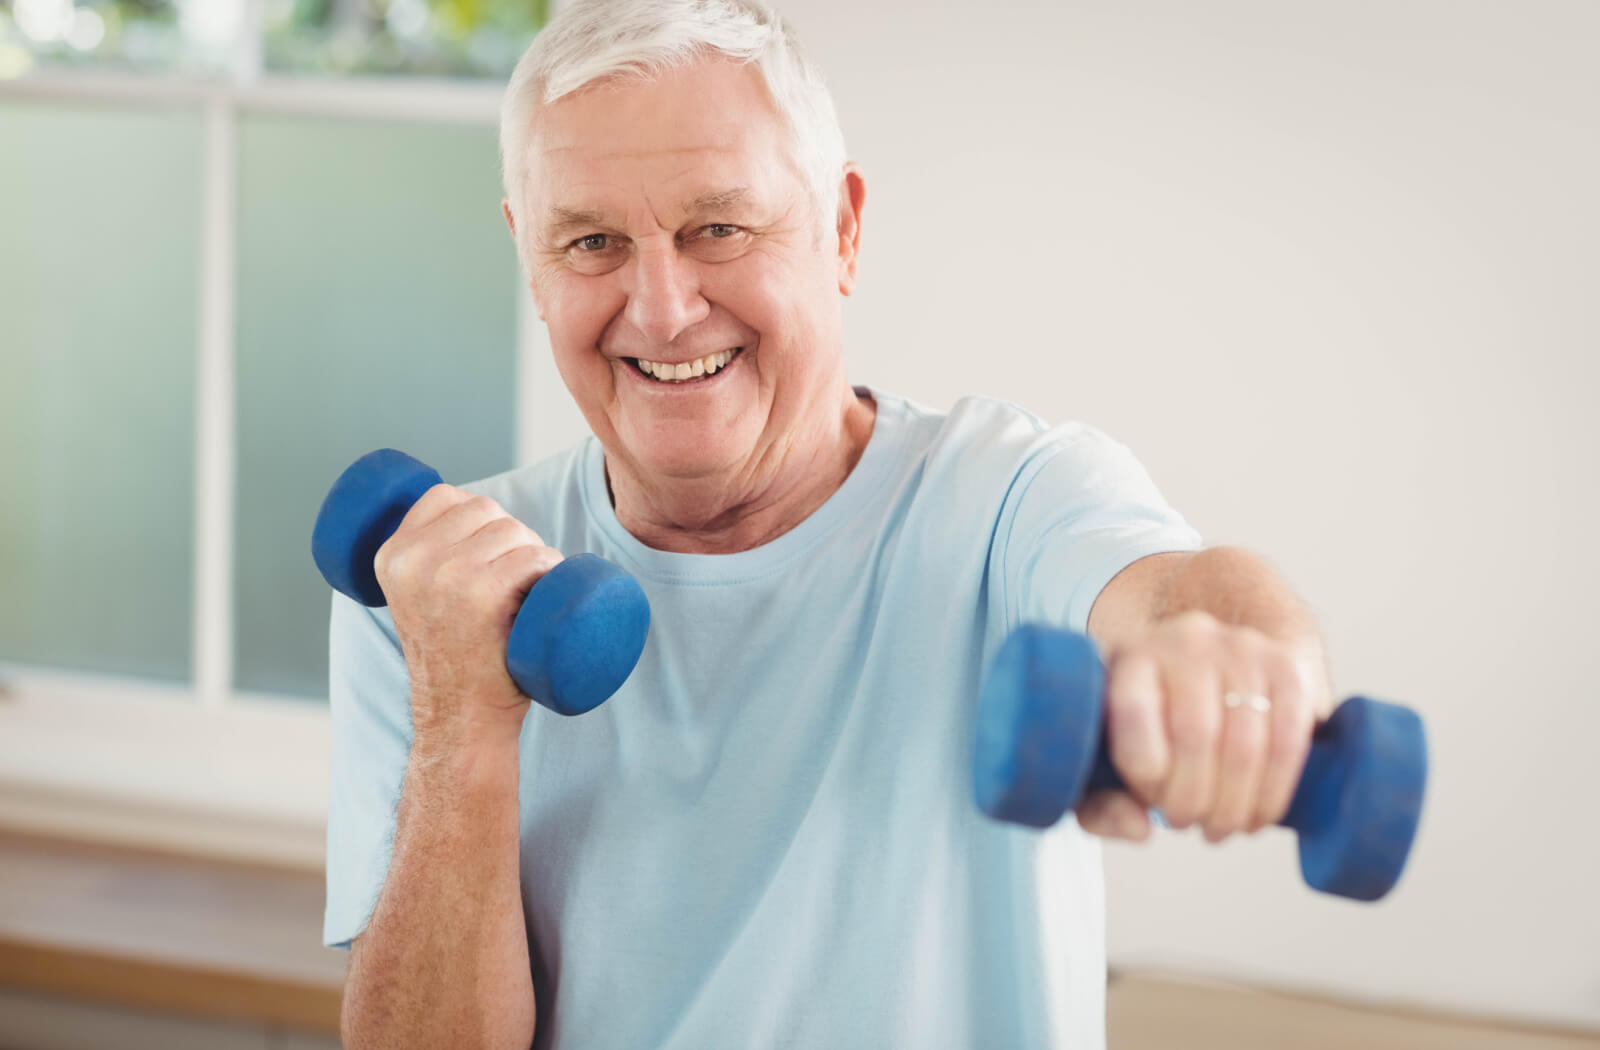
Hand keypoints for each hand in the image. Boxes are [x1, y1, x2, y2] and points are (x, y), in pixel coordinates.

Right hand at [374, 484, 563, 743]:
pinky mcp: (481, 594)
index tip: (488, 555)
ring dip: (535, 554)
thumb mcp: (418, 598)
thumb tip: (466, 510)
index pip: (445, 496)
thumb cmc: (455, 657)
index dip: (479, 518)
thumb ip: (425, 558)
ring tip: (527, 594)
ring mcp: (446, 575)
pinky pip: (534, 557)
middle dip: (512, 536)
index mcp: (392, 555)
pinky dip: (551, 569)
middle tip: (515, 582)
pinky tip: (544, 593)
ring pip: (515, 531)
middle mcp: (412, 560)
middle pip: (486, 510)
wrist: (461, 718)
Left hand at [1076, 610, 1333, 843]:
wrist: (1211, 664)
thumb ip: (1101, 799)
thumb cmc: (1150, 720)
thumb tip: (1140, 829)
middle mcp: (1185, 639)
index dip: (1144, 774)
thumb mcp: (1107, 750)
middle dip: (1193, 799)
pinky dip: (1274, 791)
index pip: (1133, 712)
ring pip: (1245, 744)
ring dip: (1234, 805)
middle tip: (1187, 824)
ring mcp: (1241, 648)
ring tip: (1221, 826)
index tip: (1150, 802)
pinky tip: (1258, 815)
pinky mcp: (1287, 667)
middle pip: (1195, 733)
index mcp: (1129, 653)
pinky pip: (1289, 740)